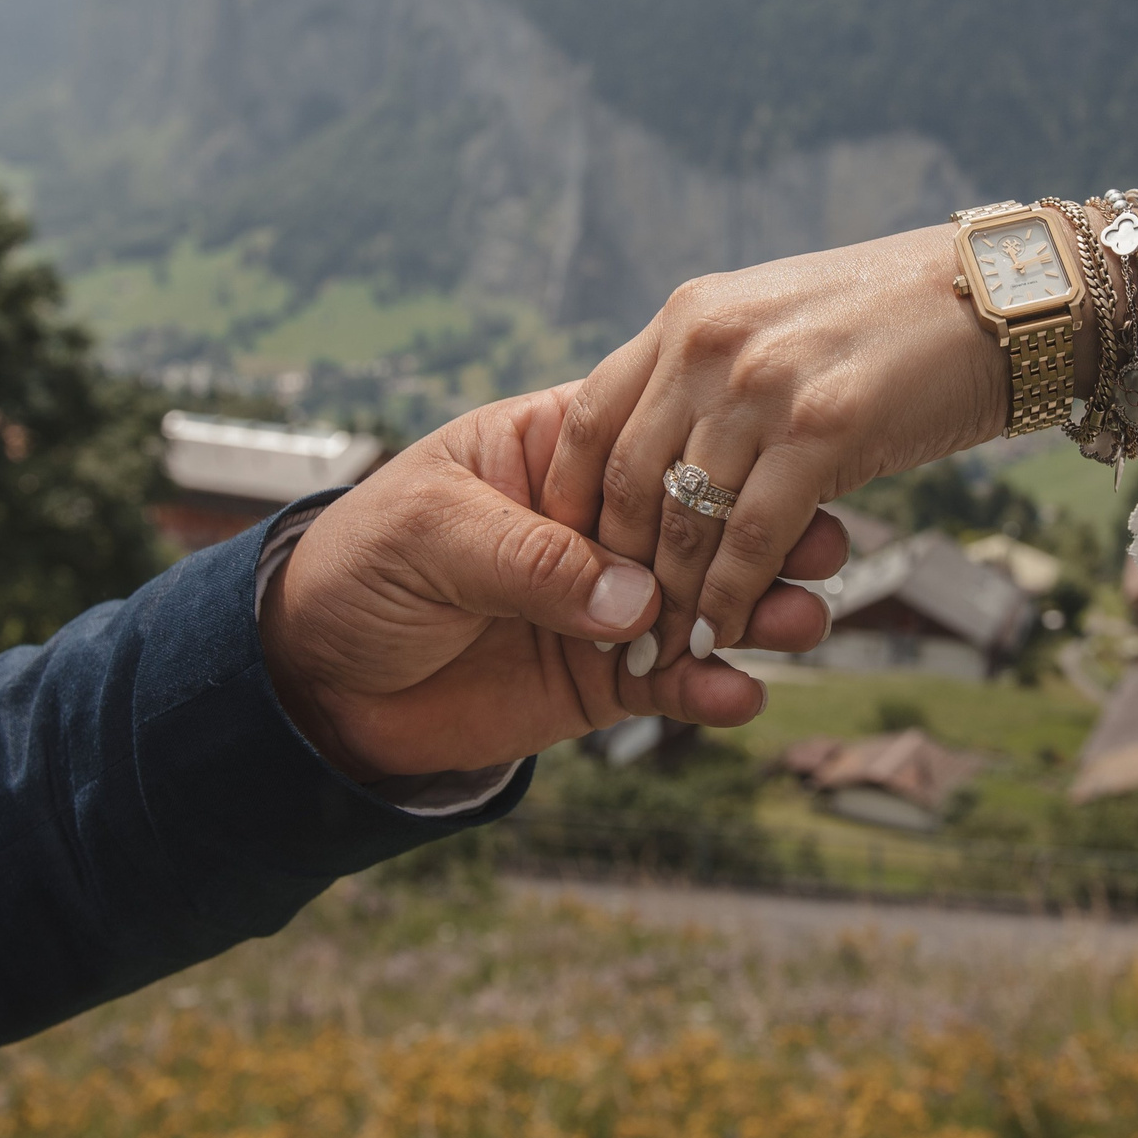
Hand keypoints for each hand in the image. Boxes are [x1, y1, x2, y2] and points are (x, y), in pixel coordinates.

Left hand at [259, 382, 847, 781]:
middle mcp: (598, 521)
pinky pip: (673, 681)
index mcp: (556, 449)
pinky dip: (711, 691)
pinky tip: (742, 696)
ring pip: (706, 601)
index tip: (775, 471)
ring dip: (759, 613)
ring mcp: (607, 601)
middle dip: (763, 534)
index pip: (651, 440)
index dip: (711, 458)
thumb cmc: (360, 569)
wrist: (315, 682)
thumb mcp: (431, 536)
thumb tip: (634, 595)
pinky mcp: (605, 678)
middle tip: (822, 550)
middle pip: (700, 519)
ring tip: (801, 625)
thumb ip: (530, 559)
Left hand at [538, 225, 1014, 670]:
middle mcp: (709, 345)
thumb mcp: (776, 322)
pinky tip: (720, 639)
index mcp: (689, 317)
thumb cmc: (894, 321)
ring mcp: (764, 387)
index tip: (565, 563)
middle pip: (629, 480)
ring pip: (688, 519)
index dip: (568, 502)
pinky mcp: (824, 431)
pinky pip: (753, 538)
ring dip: (670, 602)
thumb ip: (714, 375)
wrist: (999, 299)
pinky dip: (729, 600)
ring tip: (659, 653)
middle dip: (612, 569)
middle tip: (607, 631)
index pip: (590, 419)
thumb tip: (670, 454)